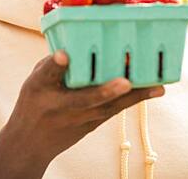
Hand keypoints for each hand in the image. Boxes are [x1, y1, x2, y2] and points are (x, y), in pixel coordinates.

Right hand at [8, 50, 164, 163]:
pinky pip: (114, 110)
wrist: (32, 143)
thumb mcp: (34, 81)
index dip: (56, 65)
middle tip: (126, 81)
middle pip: (86, 99)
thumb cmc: (34, 104)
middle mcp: (64, 106)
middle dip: (106, 91)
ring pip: (108, 108)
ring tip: (156, 86)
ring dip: (132, 97)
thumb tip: (76, 45)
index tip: (63, 54)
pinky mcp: (94, 123)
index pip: (48, 75)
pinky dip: (133, 99)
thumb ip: (54, 64)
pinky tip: (153, 90)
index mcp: (42, 89)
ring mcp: (81, 118)